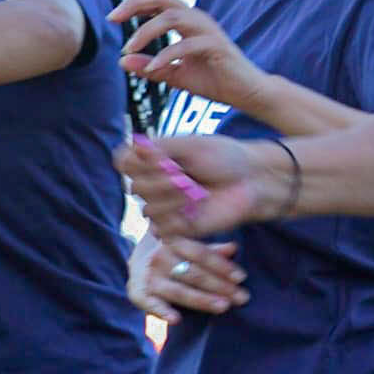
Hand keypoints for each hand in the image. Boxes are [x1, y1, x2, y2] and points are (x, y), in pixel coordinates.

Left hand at [114, 0, 246, 96]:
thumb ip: (150, 67)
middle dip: (134, 4)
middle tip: (113, 18)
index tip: (112, 18)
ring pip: (172, 17)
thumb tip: (122, 61)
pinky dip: (165, 55)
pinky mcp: (216, 46)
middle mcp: (197, 20)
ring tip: (129, 48)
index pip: (157, 1)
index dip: (133, 3)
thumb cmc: (214, 81)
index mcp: (187, 21)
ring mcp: (208, 31)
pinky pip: (186, 45)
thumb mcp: (175, 75)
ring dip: (146, 31)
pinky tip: (151, 69)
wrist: (247, 94)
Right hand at [118, 130, 294, 239]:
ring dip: (171, 198)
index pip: (122, 160)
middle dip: (159, 179)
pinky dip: (177, 217)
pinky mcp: (177, 229)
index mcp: (153, 160)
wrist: (251, 181)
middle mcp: (154, 184)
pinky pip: (161, 227)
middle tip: (186, 175)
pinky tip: (196, 207)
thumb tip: (134, 145)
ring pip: (147, 209)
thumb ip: (159, 147)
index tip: (158, 155)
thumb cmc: (224, 158)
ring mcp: (165, 207)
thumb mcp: (190, 145)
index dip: (136, 160)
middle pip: (134, 186)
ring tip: (196, 191)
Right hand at [130, 226, 248, 318]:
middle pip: (194, 274)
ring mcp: (149, 277)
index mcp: (173, 242)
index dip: (221, 265)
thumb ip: (210, 250)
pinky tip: (176, 319)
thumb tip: (234, 248)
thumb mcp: (187, 247)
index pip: (201, 254)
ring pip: (180, 291)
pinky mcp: (138, 294)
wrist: (136, 262)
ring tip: (223, 307)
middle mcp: (159, 258)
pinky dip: (162, 312)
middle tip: (242, 297)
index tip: (241, 277)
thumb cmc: (172, 254)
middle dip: (220, 286)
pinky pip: (152, 305)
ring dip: (202, 300)